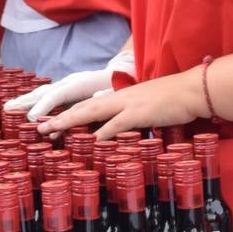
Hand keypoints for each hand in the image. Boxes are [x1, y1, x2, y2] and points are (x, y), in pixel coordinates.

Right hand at [5, 69, 114, 122]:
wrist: (121, 72)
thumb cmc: (119, 85)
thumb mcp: (116, 90)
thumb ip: (107, 93)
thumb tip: (99, 94)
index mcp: (80, 84)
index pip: (57, 96)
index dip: (44, 107)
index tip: (32, 118)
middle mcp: (69, 82)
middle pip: (44, 92)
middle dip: (26, 101)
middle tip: (9, 109)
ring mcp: (66, 84)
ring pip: (42, 93)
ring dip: (25, 100)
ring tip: (8, 107)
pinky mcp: (65, 89)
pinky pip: (46, 96)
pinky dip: (33, 101)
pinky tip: (21, 106)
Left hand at [38, 71, 206, 139]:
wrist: (193, 90)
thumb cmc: (175, 99)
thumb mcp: (149, 106)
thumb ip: (134, 116)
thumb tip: (124, 130)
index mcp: (122, 98)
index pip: (90, 105)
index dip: (70, 114)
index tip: (52, 123)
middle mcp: (120, 99)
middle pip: (83, 107)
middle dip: (60, 118)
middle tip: (39, 128)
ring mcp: (129, 105)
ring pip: (91, 113)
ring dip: (70, 122)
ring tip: (51, 131)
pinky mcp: (141, 113)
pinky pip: (116, 124)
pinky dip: (102, 133)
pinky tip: (89, 142)